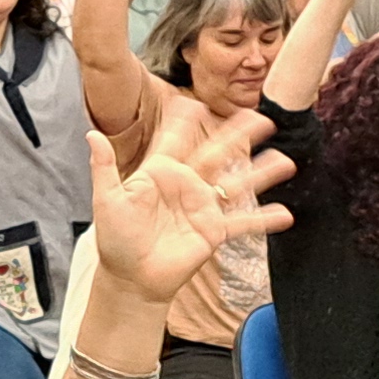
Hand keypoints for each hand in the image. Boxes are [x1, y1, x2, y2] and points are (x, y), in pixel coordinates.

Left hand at [86, 103, 291, 305]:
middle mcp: (187, 185)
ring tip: (286, 161)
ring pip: (238, 184)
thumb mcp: (107, 200)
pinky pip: (242, 223)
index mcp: (161, 171)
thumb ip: (104, 167)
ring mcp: (203, 207)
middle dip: (239, 135)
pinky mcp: (213, 232)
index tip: (198, 99)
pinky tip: (286, 214)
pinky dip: (264, 220)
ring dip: (261, 173)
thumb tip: (92, 134)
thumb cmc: (116, 239)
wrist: (131, 278)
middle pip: (218, 153)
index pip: (176, 138)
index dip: (186, 120)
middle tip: (261, 116)